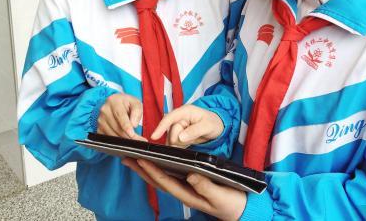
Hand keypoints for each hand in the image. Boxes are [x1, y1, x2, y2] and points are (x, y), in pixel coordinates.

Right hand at [97, 93, 143, 139]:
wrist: (116, 104)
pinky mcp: (99, 129)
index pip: (120, 115)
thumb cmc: (127, 104)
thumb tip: (134, 124)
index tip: (132, 134)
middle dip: (128, 136)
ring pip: (112, 134)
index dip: (126, 126)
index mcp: (114, 101)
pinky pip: (108, 139)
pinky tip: (124, 141)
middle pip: (116, 127)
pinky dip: (117, 142)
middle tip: (138, 141)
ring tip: (134, 141)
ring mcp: (100, 120)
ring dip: (124, 140)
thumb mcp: (136, 103)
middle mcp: (105, 110)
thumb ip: (137, 111)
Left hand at [122, 158, 245, 220]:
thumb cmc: (230, 203)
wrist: (239, 209)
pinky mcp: (190, 184)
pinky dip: (159, 168)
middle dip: (141, 169)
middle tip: (126, 157)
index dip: (151, 170)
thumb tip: (191, 175)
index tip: (140, 159)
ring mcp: (185, 188)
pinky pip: (170, 175)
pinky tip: (154, 162)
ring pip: (161, 177)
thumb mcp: (220, 196)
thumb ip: (206, 186)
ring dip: (146, 168)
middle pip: (157, 180)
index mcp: (187, 194)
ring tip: (133, 158)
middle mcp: (182, 191)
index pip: (164, 181)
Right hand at [151, 104, 223, 147]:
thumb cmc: (213, 123)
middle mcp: (179, 118)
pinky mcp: (178, 135)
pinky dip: (180, 147)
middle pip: (171, 133)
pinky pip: (174, 144)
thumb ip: (194, 131)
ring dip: (180, 144)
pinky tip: (189, 144)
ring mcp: (178, 127)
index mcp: (185, 111)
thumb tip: (180, 137)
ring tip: (193, 140)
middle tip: (193, 138)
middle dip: (180, 140)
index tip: (154, 137)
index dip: (161, 127)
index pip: (169, 118)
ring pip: (172, 140)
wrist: (218, 127)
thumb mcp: (207, 126)